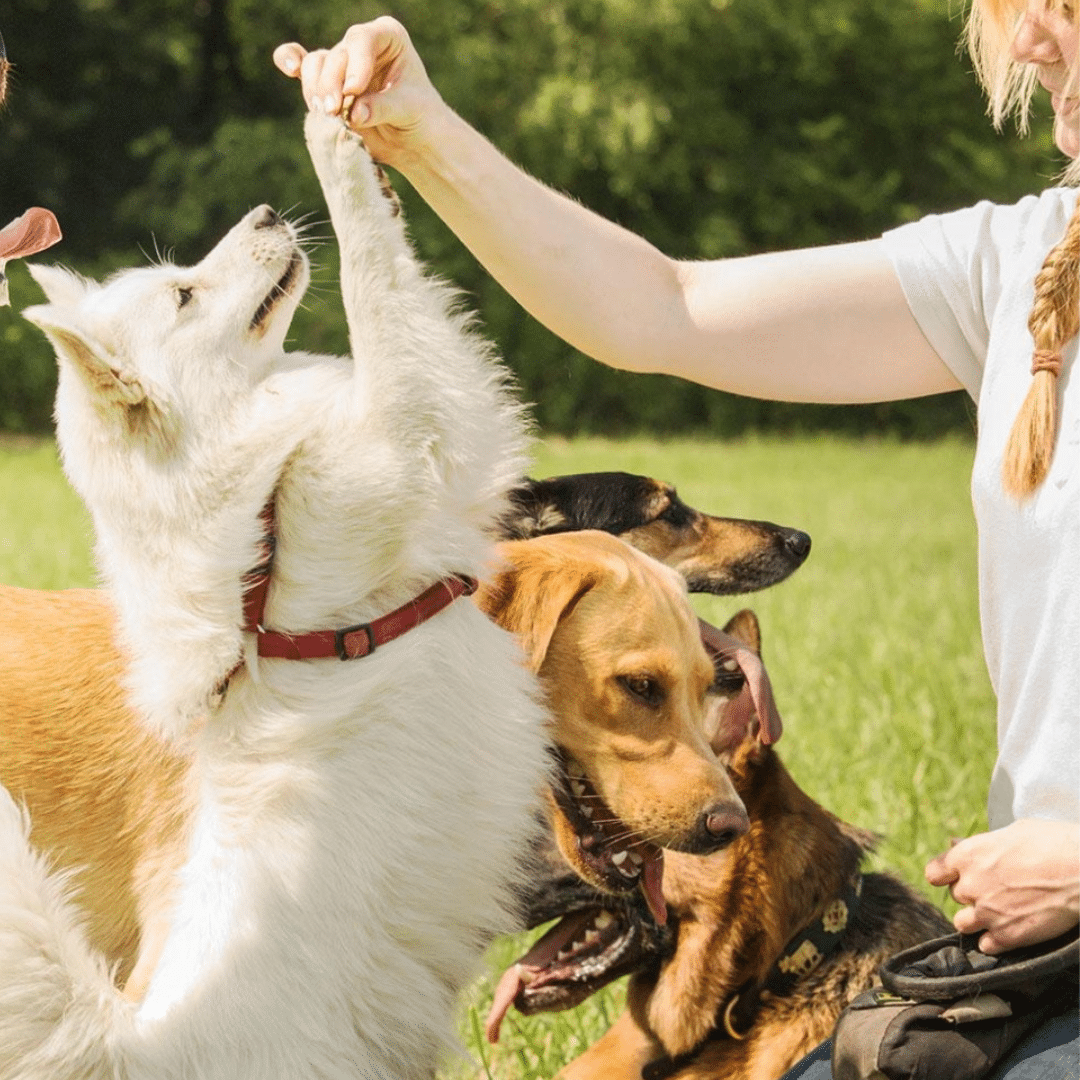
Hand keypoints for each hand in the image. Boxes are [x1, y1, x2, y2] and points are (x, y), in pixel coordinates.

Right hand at [273, 17, 444, 166]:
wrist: (412, 139)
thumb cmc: (420, 117)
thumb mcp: (409, 110)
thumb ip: (382, 108)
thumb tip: (354, 114)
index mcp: (388, 37)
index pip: (363, 39)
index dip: (355, 63)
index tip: (355, 90)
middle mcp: (361, 44)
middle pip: (336, 55)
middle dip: (331, 84)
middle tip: (334, 111)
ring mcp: (342, 62)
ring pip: (316, 65)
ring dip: (315, 89)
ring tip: (326, 114)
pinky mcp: (328, 83)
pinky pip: (303, 66)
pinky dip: (290, 62)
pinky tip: (288, 68)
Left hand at [925, 819, 1079, 953]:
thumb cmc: (1052, 843)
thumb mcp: (1011, 832)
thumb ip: (980, 844)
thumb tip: (957, 844)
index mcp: (967, 856)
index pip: (934, 872)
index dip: (946, 875)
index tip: (956, 877)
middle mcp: (971, 885)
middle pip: (955, 897)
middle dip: (970, 895)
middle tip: (994, 891)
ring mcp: (987, 912)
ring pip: (962, 924)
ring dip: (977, 920)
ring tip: (997, 914)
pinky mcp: (1008, 936)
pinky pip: (985, 946)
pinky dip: (994, 941)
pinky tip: (1009, 931)